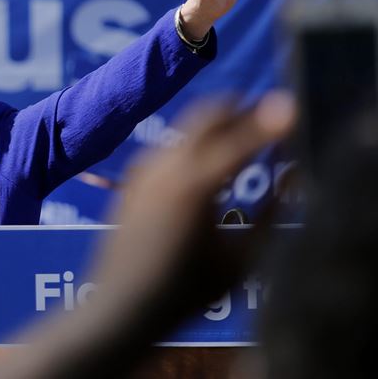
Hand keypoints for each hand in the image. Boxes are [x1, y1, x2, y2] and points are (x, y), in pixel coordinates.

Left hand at [97, 91, 294, 314]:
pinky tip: (207, 168)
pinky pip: (168, 148)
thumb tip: (291, 176)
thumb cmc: (185, 292)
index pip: (239, 139)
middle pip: (206, 114)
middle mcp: (164, 167)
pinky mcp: (130, 181)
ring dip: (215, 126)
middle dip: (239, 110)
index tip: (292, 107)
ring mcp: (142, 171)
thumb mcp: (240, 261)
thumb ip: (270, 214)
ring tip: (241, 143)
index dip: (270, 120)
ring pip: (185, 129)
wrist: (120, 306)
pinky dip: (194, 145)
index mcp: (194, 186)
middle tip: (267, 119)